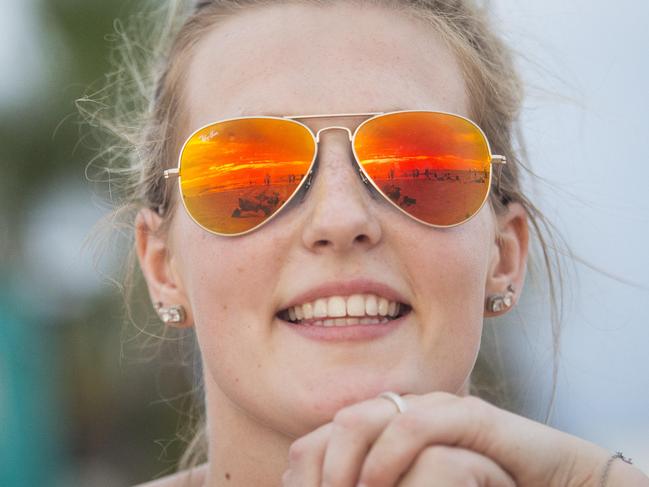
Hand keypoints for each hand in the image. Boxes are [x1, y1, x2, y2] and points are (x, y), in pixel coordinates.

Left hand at [282, 392, 622, 486]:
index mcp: (391, 429)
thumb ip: (381, 484)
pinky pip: (415, 422)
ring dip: (344, 462)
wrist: (554, 479)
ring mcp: (437, 410)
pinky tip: (374, 483)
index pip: (327, 436)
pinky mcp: (471, 416)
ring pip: (367, 417)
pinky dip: (388, 454)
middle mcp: (408, 412)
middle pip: (341, 423)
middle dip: (319, 465)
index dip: (306, 467)